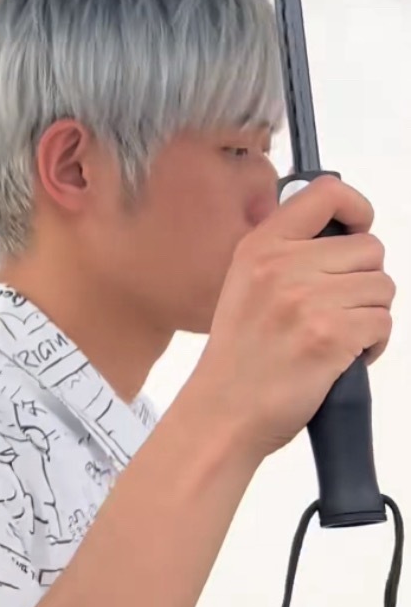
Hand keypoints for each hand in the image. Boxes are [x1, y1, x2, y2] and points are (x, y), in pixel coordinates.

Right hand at [190, 175, 393, 462]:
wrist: (223, 414)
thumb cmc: (239, 358)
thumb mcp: (245, 285)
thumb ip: (287, 254)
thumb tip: (345, 235)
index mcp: (261, 247)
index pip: (327, 193)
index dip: (358, 209)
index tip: (357, 231)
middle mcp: (283, 266)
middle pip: (370, 249)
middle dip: (365, 282)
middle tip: (340, 310)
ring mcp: (307, 300)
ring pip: (383, 288)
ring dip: (371, 315)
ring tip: (338, 337)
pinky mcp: (331, 336)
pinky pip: (383, 323)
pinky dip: (374, 345)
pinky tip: (343, 358)